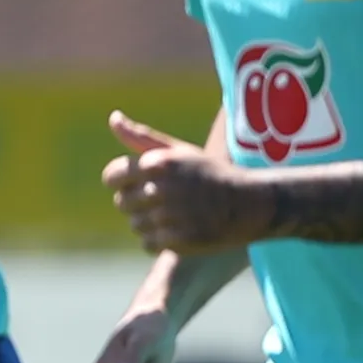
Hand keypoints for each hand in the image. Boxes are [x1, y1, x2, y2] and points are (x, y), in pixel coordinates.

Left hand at [102, 112, 272, 252]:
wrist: (251, 204)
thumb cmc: (209, 174)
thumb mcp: (179, 151)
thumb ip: (141, 138)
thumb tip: (113, 118)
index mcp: (158, 163)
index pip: (111, 177)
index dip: (122, 182)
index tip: (140, 183)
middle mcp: (162, 188)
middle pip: (122, 203)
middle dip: (138, 202)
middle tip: (165, 200)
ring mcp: (171, 216)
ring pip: (135, 225)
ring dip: (150, 223)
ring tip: (176, 214)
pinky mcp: (179, 241)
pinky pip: (148, 244)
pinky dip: (160, 241)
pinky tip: (179, 230)